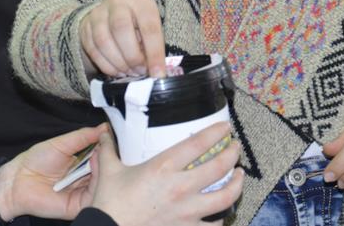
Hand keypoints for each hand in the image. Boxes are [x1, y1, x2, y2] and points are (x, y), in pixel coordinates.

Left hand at [0, 124, 105, 220]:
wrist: (18, 180)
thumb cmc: (36, 160)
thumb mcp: (63, 143)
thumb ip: (84, 136)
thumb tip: (104, 127)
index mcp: (83, 164)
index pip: (103, 157)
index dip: (109, 148)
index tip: (113, 137)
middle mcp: (85, 179)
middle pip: (106, 171)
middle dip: (109, 158)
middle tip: (109, 147)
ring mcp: (83, 192)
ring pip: (103, 184)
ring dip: (104, 170)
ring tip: (99, 157)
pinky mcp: (78, 205)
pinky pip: (94, 197)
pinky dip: (97, 183)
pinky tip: (94, 170)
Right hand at [80, 0, 165, 77]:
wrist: (115, 12)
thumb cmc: (140, 22)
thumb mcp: (151, 26)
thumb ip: (152, 45)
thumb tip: (155, 71)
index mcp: (140, 0)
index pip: (149, 27)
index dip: (154, 53)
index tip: (158, 74)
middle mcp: (117, 1)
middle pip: (121, 29)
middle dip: (132, 57)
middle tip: (140, 72)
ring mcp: (98, 13)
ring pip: (103, 40)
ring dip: (118, 63)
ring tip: (129, 72)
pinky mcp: (85, 26)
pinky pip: (93, 49)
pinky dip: (106, 65)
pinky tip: (117, 71)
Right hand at [88, 121, 243, 225]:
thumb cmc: (110, 203)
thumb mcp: (109, 171)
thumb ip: (108, 150)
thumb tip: (104, 134)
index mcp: (163, 167)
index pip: (198, 143)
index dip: (216, 132)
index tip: (225, 127)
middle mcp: (180, 187)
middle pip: (219, 166)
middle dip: (232, 154)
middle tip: (235, 148)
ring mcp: (187, 212)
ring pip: (225, 197)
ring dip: (236, 184)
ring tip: (239, 177)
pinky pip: (214, 224)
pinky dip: (220, 217)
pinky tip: (222, 212)